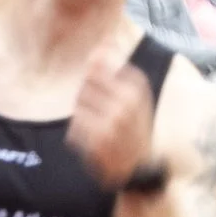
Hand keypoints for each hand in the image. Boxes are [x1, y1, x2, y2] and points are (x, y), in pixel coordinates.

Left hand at [68, 56, 159, 189]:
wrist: (141, 169)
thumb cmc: (134, 129)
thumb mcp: (134, 97)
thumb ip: (114, 71)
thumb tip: (97, 48)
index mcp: (137, 87)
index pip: (101, 66)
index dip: (96, 77)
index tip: (105, 94)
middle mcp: (127, 101)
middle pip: (86, 83)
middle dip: (88, 96)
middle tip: (101, 113)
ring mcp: (113, 121)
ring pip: (78, 104)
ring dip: (83, 116)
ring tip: (99, 128)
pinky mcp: (99, 140)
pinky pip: (74, 127)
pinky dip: (80, 135)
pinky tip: (95, 142)